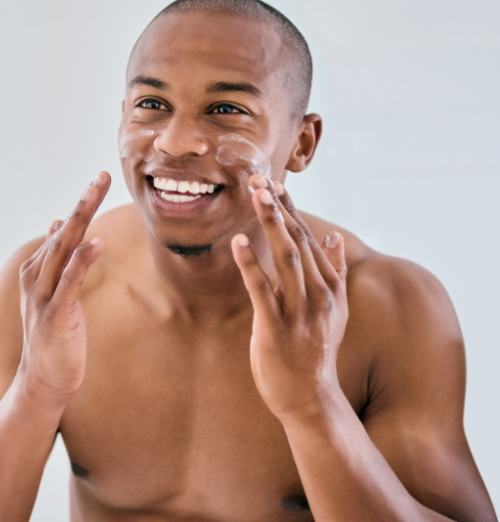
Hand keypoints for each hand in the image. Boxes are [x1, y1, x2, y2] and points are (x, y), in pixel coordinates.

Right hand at [17, 172, 110, 405]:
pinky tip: (95, 243)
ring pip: (64, 249)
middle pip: (64, 232)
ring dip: (81, 219)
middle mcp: (37, 278)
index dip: (81, 204)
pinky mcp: (55, 314)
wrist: (42, 380)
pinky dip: (81, 260)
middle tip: (101, 177)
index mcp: (38, 272)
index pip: (63, 231)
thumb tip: (59, 225)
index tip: (98, 180)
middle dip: (83, 202)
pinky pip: (69, 282)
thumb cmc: (52, 337)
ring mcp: (43, 296)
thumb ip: (56, 260)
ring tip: (96, 194)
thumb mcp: (53, 293)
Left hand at [231, 175, 348, 421]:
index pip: (308, 238)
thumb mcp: (334, 310)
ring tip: (255, 195)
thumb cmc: (314, 349)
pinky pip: (262, 291)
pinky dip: (250, 264)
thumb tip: (333, 238)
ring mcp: (299, 312)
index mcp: (328, 286)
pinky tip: (238, 242)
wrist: (310, 396)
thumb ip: (335, 272)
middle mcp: (317, 294)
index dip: (290, 209)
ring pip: (285, 258)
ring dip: (270, 224)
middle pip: (296, 241)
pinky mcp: (276, 329)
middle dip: (278, 207)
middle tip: (259, 178)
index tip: (274, 182)